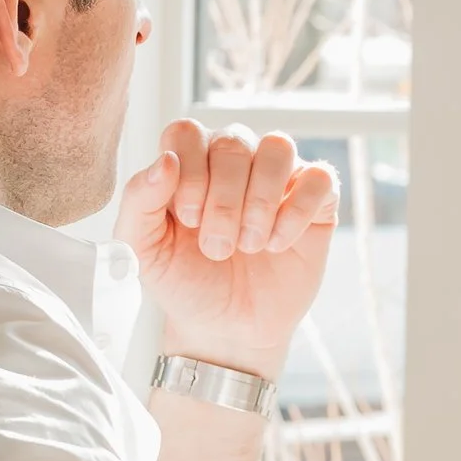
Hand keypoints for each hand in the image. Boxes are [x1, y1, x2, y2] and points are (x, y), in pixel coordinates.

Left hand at [116, 123, 337, 381]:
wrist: (226, 329)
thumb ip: (140, 201)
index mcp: (189, 163)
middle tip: (217, 248)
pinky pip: (319, 178)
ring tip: (250, 244)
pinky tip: (277, 244)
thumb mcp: (144, 250)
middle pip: (234, 141)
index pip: (187, 132)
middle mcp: (234, 161)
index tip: (188, 219)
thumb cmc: (183, 282)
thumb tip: (165, 160)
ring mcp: (278, 178)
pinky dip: (297, 212)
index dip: (188, 170)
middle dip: (223, 201)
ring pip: (278, 146)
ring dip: (260, 199)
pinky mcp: (315, 202)